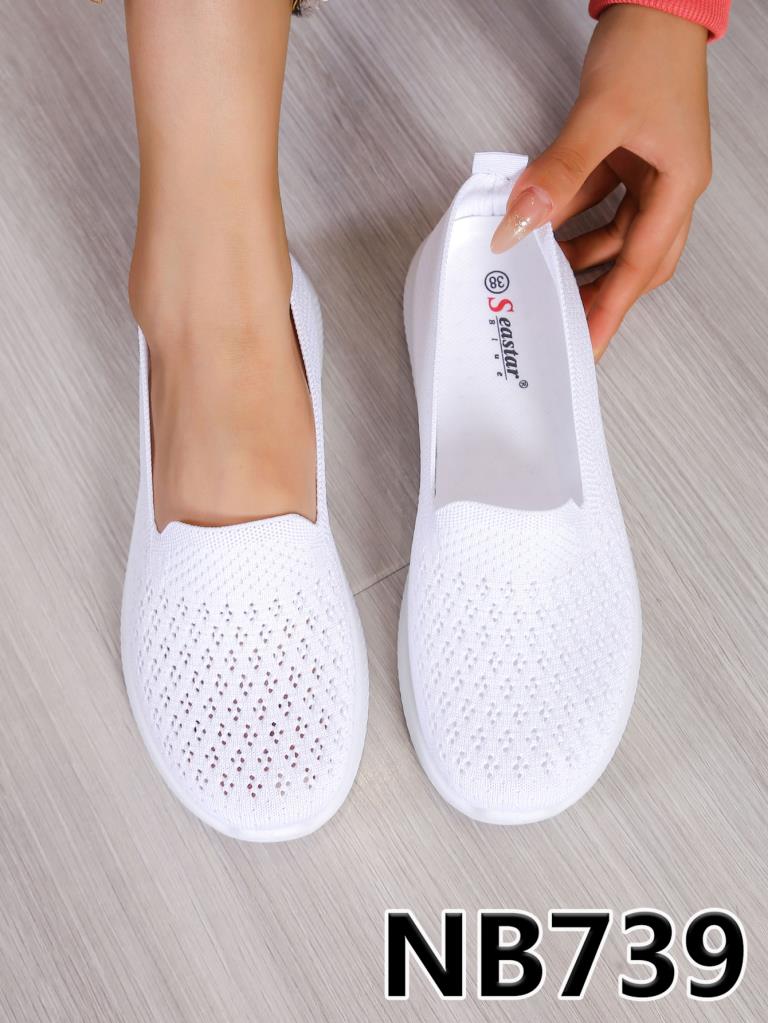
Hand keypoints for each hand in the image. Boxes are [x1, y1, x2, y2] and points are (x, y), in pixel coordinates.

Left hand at [491, 5, 710, 359]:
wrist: (657, 1)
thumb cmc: (650, 49)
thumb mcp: (601, 116)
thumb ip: (559, 173)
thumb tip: (523, 221)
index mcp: (678, 186)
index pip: (640, 266)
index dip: (612, 310)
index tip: (589, 345)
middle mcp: (667, 187)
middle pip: (634, 261)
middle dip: (599, 293)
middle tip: (564, 322)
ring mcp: (647, 173)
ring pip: (612, 235)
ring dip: (578, 256)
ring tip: (542, 276)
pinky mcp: (625, 158)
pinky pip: (596, 204)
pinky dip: (569, 218)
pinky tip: (541, 227)